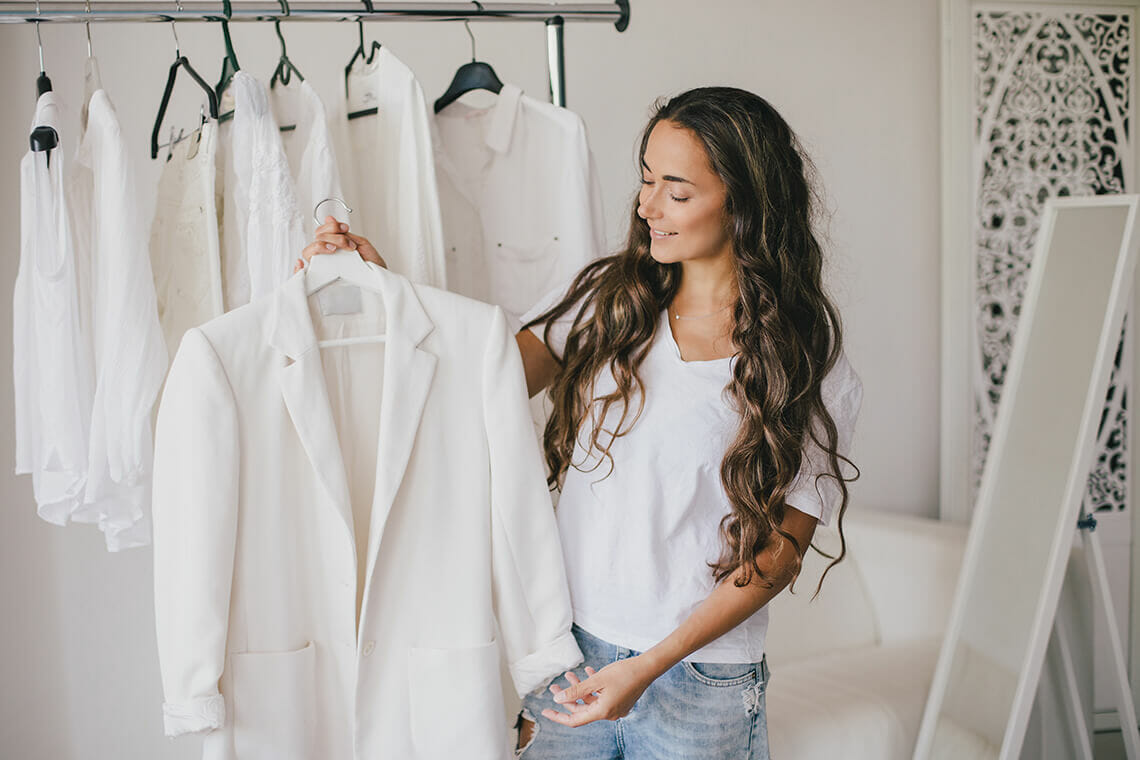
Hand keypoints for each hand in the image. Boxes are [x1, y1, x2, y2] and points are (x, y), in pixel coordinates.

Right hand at [294, 215, 385, 272]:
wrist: (379, 278)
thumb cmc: (370, 263)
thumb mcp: (360, 244)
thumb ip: (345, 233)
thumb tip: (329, 218)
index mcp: (333, 245)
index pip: (321, 232)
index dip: (331, 227)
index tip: (345, 229)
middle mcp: (326, 255)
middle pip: (316, 239)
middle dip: (332, 236)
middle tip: (348, 244)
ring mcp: (323, 266)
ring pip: (309, 252)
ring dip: (321, 246)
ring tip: (335, 250)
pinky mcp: (321, 279)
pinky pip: (304, 275)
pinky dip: (298, 270)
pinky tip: (302, 265)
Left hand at [541, 656, 657, 726]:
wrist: (647, 668)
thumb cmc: (623, 672)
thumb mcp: (596, 680)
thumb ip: (576, 691)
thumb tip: (558, 699)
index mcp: (602, 712)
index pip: (575, 720)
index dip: (558, 716)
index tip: (546, 711)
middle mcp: (609, 714)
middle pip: (582, 709)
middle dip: (568, 697)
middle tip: (555, 686)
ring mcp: (615, 708)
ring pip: (591, 701)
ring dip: (580, 689)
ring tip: (570, 675)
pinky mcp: (620, 701)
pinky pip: (601, 697)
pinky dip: (593, 687)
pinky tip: (588, 673)